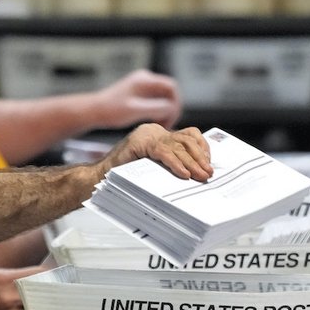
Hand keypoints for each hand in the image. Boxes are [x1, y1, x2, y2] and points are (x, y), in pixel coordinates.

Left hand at [92, 69, 181, 129]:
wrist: (93, 111)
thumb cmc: (110, 110)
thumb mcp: (136, 110)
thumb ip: (156, 108)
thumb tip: (172, 108)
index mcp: (145, 80)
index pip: (172, 87)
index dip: (176, 103)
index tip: (172, 118)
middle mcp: (145, 80)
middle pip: (169, 92)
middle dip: (171, 108)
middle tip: (168, 124)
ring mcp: (141, 86)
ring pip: (163, 97)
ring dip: (165, 111)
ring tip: (160, 124)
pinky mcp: (138, 94)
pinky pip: (155, 101)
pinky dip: (157, 111)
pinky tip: (153, 121)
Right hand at [98, 123, 212, 181]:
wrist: (100, 178)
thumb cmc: (125, 176)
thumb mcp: (155, 167)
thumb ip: (172, 163)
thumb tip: (198, 172)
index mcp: (158, 134)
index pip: (188, 135)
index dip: (202, 147)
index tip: (209, 162)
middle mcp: (153, 131)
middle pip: (185, 139)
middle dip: (199, 158)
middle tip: (208, 173)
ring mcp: (146, 134)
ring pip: (177, 145)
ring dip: (192, 162)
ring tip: (200, 175)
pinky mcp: (140, 142)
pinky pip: (163, 152)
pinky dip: (176, 164)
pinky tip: (184, 175)